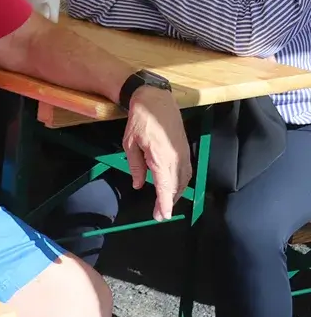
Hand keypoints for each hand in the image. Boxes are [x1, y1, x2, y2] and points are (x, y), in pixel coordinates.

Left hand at [122, 85, 188, 220]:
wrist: (156, 100)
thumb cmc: (140, 121)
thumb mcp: (129, 144)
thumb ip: (135, 166)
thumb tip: (140, 185)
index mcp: (161, 158)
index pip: (166, 187)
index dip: (164, 204)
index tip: (162, 216)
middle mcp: (177, 158)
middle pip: (176, 187)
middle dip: (169, 202)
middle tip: (160, 214)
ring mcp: (184, 154)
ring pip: (184, 180)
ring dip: (176, 193)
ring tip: (165, 203)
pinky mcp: (186, 150)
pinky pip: (186, 172)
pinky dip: (180, 183)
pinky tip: (173, 187)